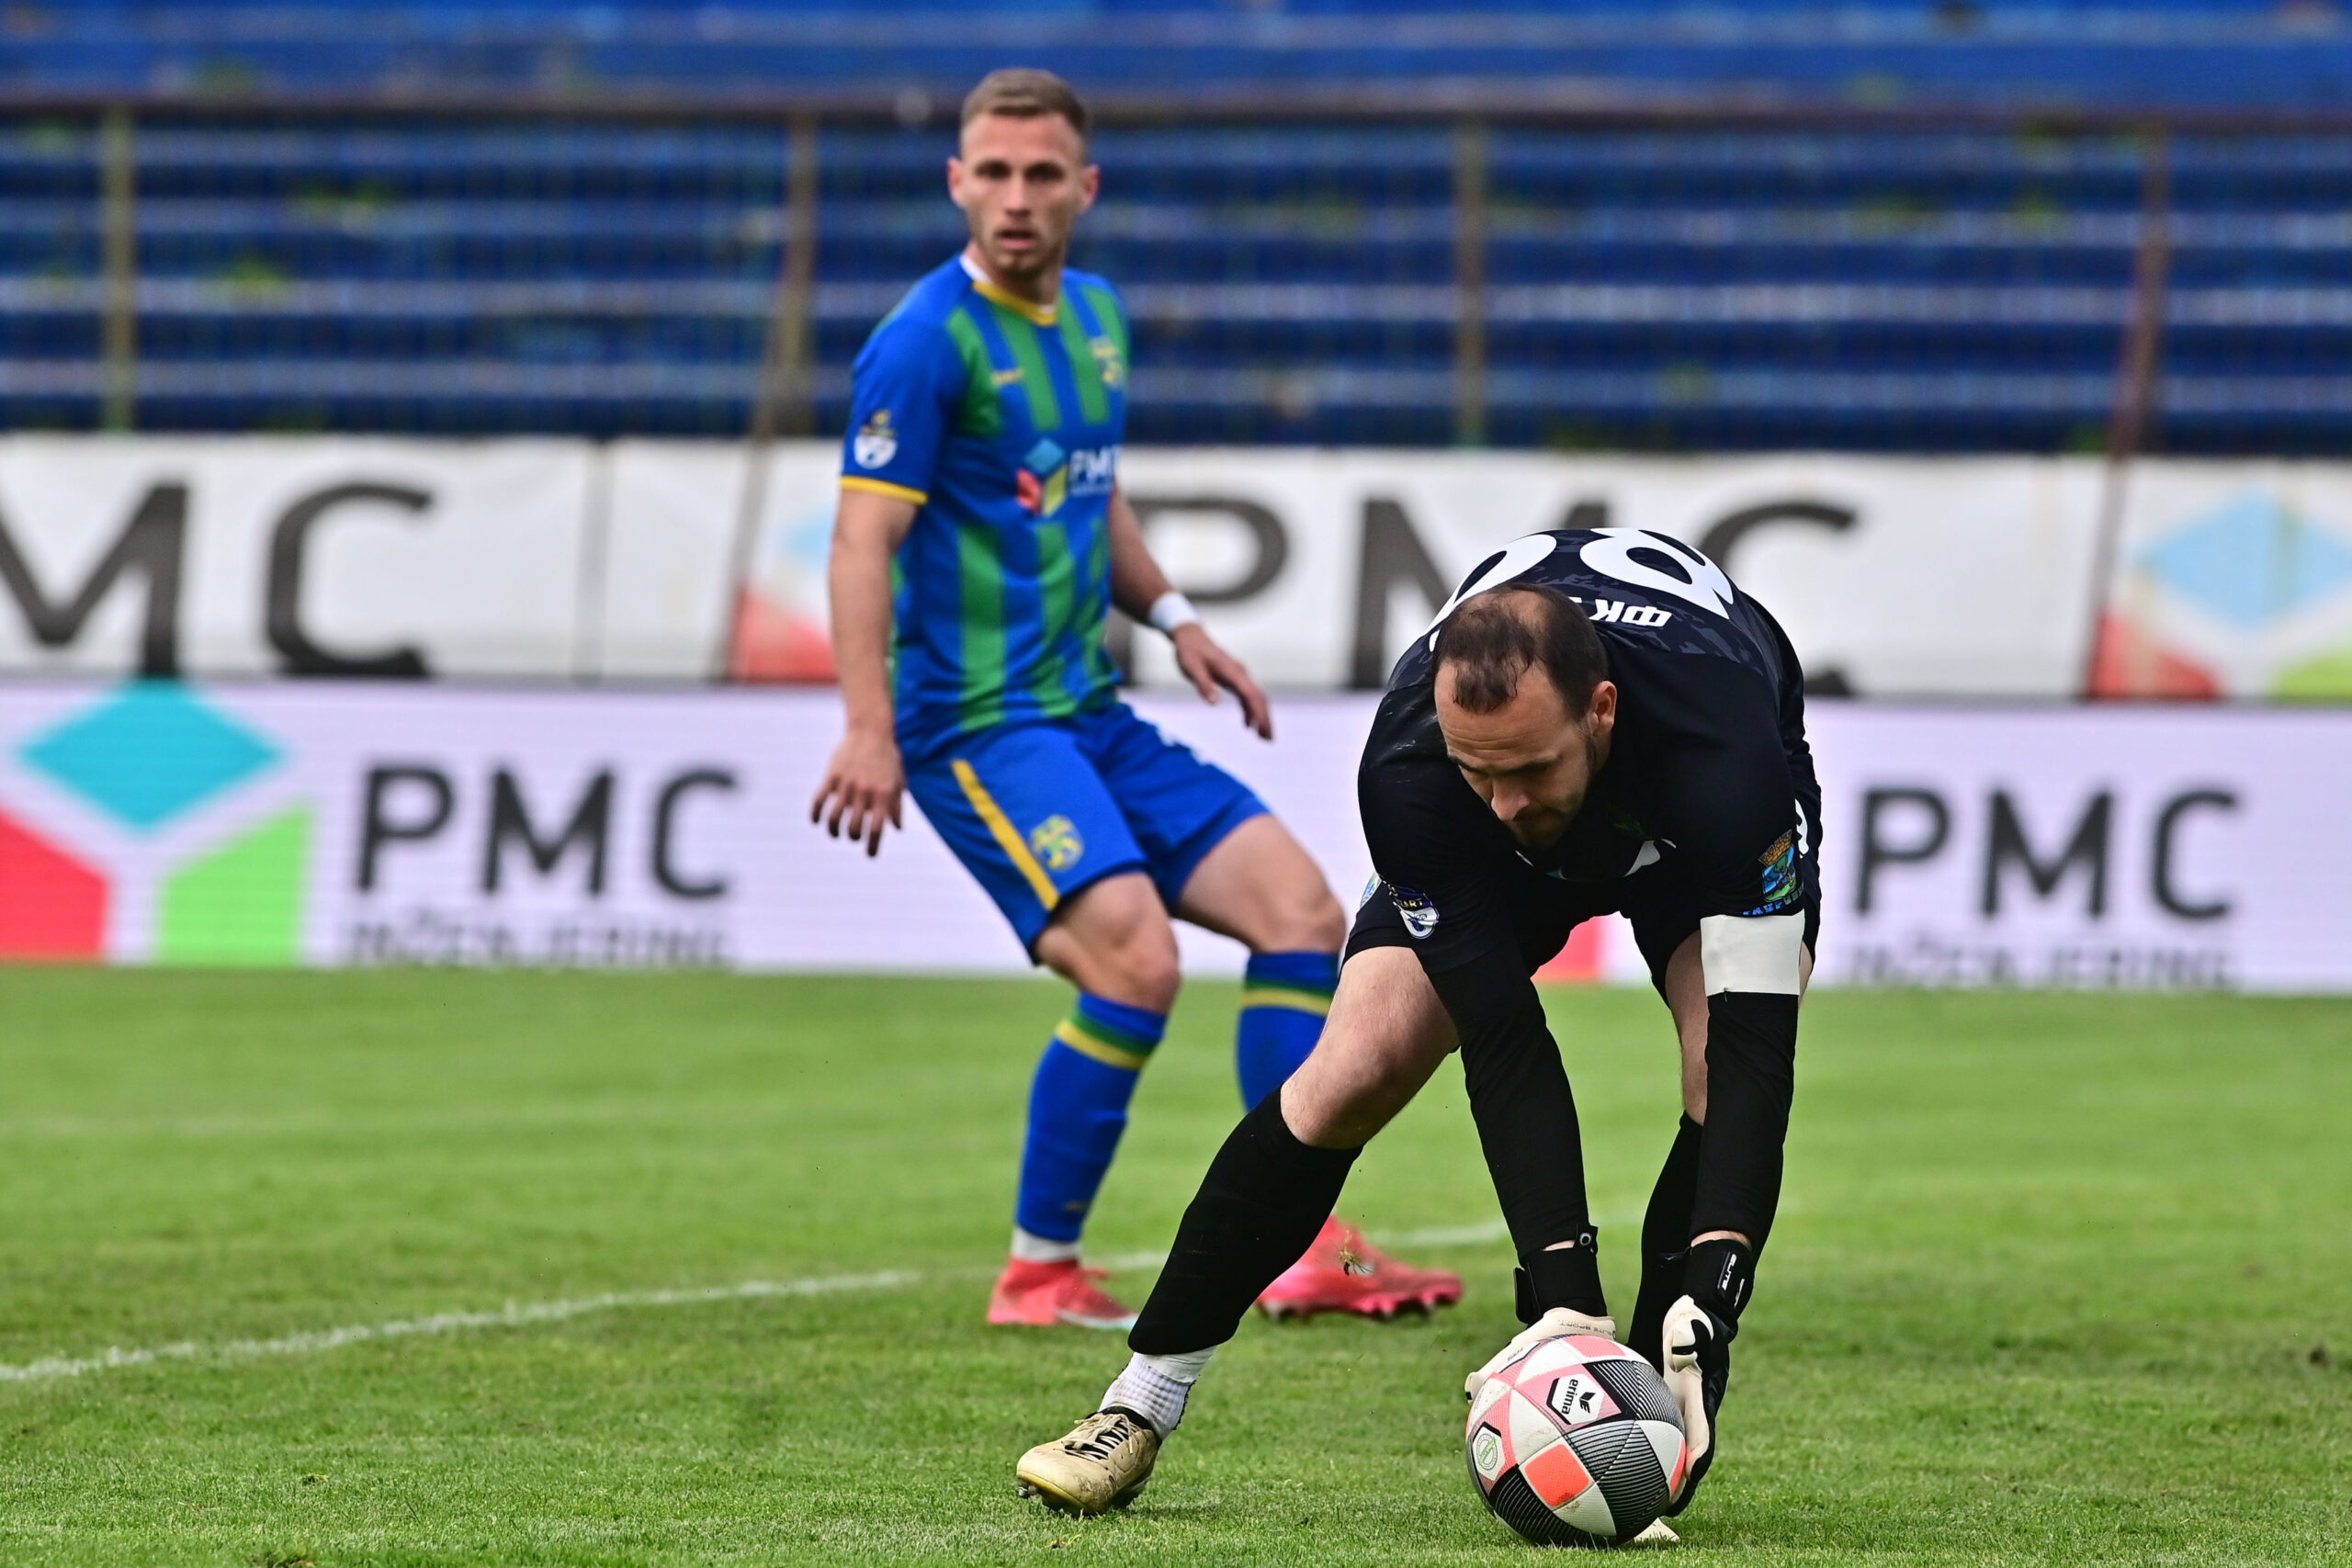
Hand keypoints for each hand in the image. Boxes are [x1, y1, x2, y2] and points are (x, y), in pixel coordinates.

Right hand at [809, 724, 904, 856]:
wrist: (871, 730)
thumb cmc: (888, 757)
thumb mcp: (898, 781)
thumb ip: (897, 806)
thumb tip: (897, 829)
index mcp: (884, 795)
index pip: (877, 829)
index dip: (873, 847)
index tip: (870, 856)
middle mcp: (865, 792)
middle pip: (854, 827)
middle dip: (852, 837)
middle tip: (852, 836)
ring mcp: (847, 784)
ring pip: (834, 817)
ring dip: (833, 830)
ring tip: (835, 833)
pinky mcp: (832, 776)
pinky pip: (819, 799)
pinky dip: (815, 814)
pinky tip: (816, 821)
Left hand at [1170, 623, 1272, 739]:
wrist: (1190, 636)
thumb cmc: (1190, 651)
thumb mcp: (1191, 668)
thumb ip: (1203, 684)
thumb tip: (1214, 702)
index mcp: (1232, 671)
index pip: (1250, 694)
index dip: (1259, 712)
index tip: (1263, 729)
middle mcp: (1240, 673)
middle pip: (1258, 697)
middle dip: (1265, 718)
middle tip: (1269, 739)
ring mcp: (1239, 675)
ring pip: (1256, 697)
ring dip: (1261, 716)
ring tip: (1263, 737)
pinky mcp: (1234, 678)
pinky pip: (1247, 696)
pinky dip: (1250, 710)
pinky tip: (1248, 725)